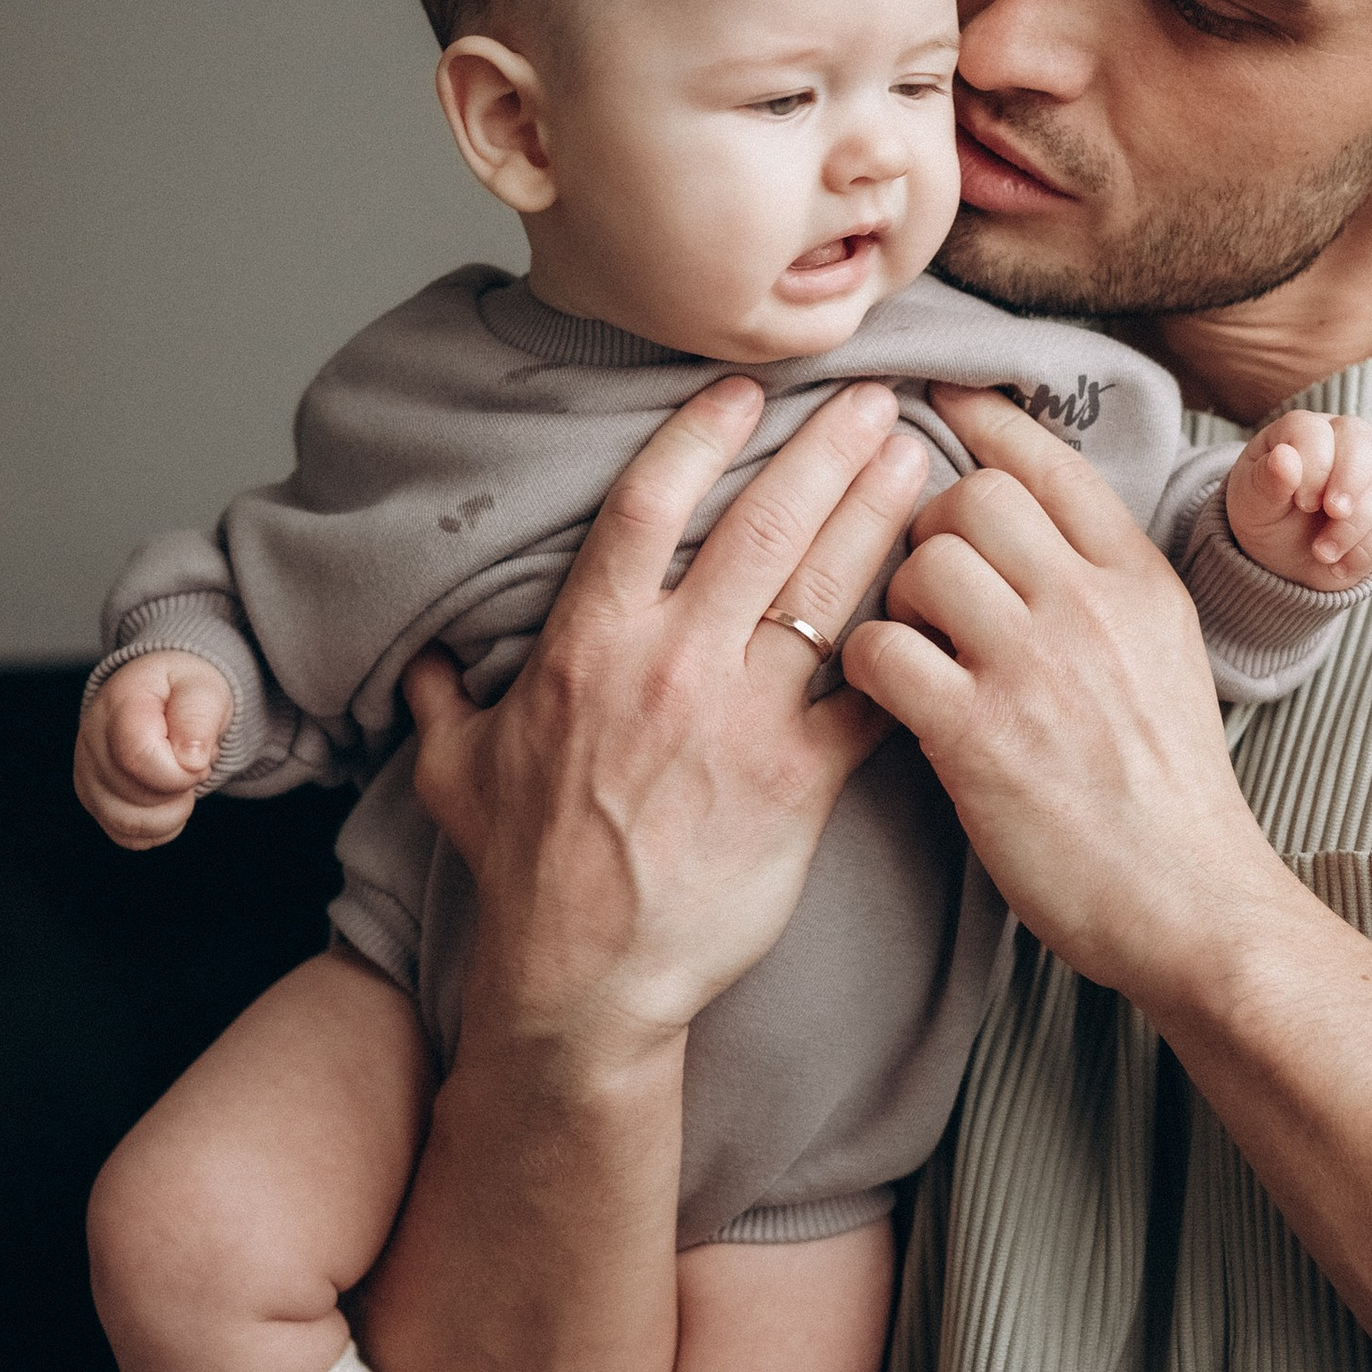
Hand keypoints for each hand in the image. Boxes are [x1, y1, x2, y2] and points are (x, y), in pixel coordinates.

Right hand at [74, 651, 235, 847]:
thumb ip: (199, 717)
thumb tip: (190, 761)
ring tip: (182, 781)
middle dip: (180, 788)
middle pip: (135, 794)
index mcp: (119, 703)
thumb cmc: (183, 691)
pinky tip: (170, 800)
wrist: (165, 696)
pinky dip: (159, 828)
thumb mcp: (204, 688)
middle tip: (192, 762)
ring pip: (128, 822)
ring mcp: (87, 773)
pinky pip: (127, 835)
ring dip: (171, 812)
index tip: (198, 758)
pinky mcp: (94, 801)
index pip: (137, 757)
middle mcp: (91, 739)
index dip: (179, 771)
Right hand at [401, 376, 930, 1065]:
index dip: (701, 433)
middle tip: (879, 398)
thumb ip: (447, 695)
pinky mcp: (801, 784)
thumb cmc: (523, 872)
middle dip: (829, 449)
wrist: (585, 979)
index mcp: (588, 645)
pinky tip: (943, 599)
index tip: (746, 393)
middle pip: (764, 523)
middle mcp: (671, 666)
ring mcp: (743, 722)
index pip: (648, 503)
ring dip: (880, 515)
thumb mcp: (454, 770)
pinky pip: (869, 694)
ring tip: (919, 461)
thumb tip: (428, 651)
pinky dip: (909, 643)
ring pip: (829, 591)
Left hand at [841, 385, 1280, 1003]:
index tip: (941, 397)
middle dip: (931, 528)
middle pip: (973, 495)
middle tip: (928, 587)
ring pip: (922, 559)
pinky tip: (890, 697)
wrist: (1193, 904)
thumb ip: (1105, 588)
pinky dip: (868, 664)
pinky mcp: (979, 735)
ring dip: (895, 596)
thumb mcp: (1166, 657)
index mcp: (1141, 580)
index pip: (1050, 460)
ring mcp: (1036, 667)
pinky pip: (881, 648)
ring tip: (913, 646)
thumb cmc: (1168, 795)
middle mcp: (1091, 605)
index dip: (984, 419)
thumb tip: (1031, 529)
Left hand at [1223, 411, 1371, 589]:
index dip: (1314, 465)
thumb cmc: (1266, 518)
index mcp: (1301, 431)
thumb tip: (1284, 457)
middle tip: (1333, 514)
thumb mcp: (1252, 505)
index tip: (1301, 502)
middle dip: (1349, 482)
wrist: (1285, 559)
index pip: (1316, 431)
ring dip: (1354, 528)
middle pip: (1362, 442)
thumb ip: (1265, 481)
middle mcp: (1343, 441)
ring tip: (1323, 554)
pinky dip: (1369, 549)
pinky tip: (1341, 564)